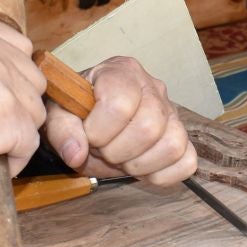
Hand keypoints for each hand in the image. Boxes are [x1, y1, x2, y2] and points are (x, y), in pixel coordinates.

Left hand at [45, 56, 195, 186]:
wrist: (92, 120)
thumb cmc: (78, 111)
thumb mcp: (59, 114)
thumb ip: (62, 130)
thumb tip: (76, 153)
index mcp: (121, 71)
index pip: (119, 105)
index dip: (99, 131)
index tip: (88, 136)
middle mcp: (153, 86)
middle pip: (149, 128)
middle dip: (118, 151)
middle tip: (104, 150)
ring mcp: (172, 113)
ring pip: (173, 145)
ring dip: (140, 164)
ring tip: (122, 158)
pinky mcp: (183, 138)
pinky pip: (187, 162)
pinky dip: (163, 174)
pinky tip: (142, 168)